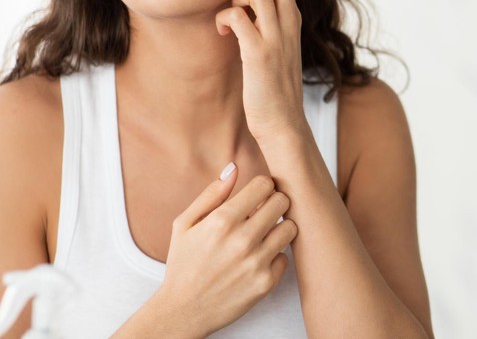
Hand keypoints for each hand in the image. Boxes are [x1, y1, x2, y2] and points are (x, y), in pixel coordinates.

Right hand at [156, 164, 296, 336]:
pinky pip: (286, 256)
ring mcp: (256, 263)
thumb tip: (234, 167)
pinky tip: (259, 258)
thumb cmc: (184, 264)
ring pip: (290, 227)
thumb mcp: (185, 224)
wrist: (182, 311)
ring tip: (264, 233)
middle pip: (282, 201)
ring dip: (279, 227)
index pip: (264, 184)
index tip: (256, 195)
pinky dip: (275, 255)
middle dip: (273, 203)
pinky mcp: (266, 283)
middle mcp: (242, 240)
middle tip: (263, 212)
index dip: (261, 187)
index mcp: (222, 221)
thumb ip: (212, 193)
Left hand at [215, 0, 307, 144]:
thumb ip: (263, 20)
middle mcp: (289, 21)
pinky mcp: (261, 55)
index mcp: (291, 16)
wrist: (283, 124)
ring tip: (230, 18)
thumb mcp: (272, 45)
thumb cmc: (272, 85)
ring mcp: (277, 37)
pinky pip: (239, 17)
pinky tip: (223, 31)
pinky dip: (226, 17)